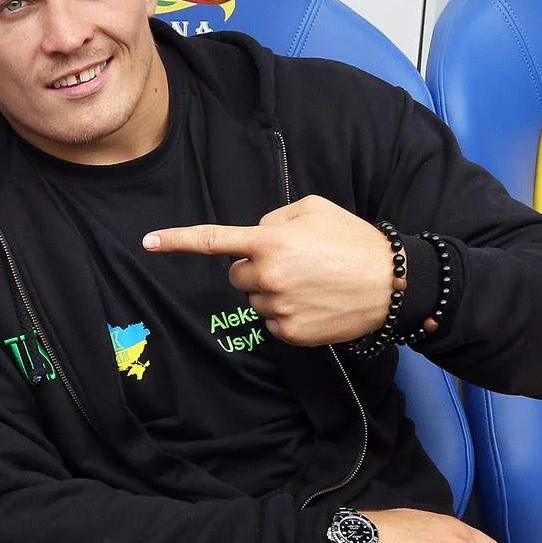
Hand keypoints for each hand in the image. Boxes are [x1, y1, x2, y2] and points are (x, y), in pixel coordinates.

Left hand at [143, 196, 391, 345]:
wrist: (393, 283)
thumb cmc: (353, 240)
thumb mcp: (314, 209)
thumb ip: (274, 218)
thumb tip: (255, 235)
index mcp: (269, 241)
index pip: (213, 241)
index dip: (177, 240)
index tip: (148, 242)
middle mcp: (268, 276)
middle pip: (237, 275)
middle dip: (255, 269)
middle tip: (293, 264)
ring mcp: (278, 308)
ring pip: (256, 300)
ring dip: (274, 292)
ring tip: (313, 283)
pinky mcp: (291, 333)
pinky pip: (273, 322)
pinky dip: (288, 314)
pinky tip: (316, 303)